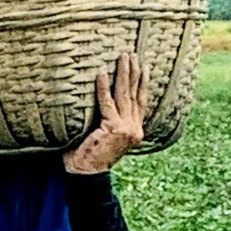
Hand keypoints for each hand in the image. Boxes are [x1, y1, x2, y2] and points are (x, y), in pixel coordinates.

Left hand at [63, 51, 145, 174]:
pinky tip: (101, 74)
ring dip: (123, 74)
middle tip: (131, 54)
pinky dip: (103, 87)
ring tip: (123, 58)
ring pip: (124, 95)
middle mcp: (134, 129)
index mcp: (135, 131)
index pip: (140, 102)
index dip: (142, 84)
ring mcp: (126, 128)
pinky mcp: (113, 128)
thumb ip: (110, 121)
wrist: (87, 175)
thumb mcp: (106, 137)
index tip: (143, 67)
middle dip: (133, 72)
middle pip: (135, 94)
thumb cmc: (90, 157)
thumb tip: (104, 102)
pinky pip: (106, 103)